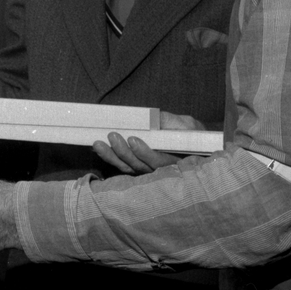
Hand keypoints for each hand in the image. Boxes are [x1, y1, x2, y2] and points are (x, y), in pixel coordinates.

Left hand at [92, 111, 207, 174]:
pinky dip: (110, 158)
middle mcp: (161, 170)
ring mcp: (147, 170)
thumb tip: (154, 119)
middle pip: (140, 166)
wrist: (192, 142)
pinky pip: (122, 165)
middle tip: (113, 136)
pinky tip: (98, 149)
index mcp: (177, 160)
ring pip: (128, 168)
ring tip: (99, 143)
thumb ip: (174, 124)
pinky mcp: (136, 167)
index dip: (146, 154)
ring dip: (112, 156)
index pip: (160, 162)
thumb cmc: (189, 133)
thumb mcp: (187, 125)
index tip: (133, 140)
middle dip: (124, 153)